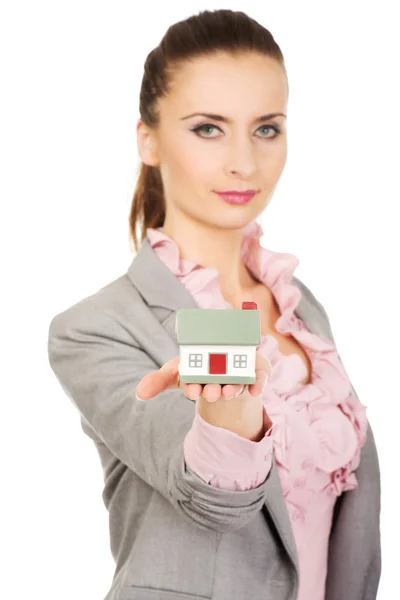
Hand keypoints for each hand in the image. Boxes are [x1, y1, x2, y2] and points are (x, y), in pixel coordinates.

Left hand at [135, 349, 271, 402]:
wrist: (218, 378)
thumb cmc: (195, 372)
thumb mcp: (175, 376)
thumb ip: (158, 381)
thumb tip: (138, 394)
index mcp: (204, 351)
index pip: (201, 356)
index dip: (198, 374)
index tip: (192, 392)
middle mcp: (225, 354)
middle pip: (222, 365)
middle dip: (216, 381)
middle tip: (211, 393)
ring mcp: (242, 362)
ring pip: (240, 372)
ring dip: (234, 384)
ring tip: (225, 394)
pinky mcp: (257, 369)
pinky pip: (261, 373)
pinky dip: (259, 382)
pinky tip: (254, 392)